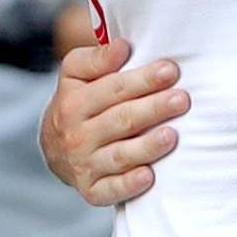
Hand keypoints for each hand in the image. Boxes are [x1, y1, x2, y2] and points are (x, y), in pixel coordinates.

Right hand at [39, 37, 187, 204]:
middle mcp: (76, 134)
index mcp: (73, 101)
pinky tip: (149, 176)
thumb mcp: (75, 73)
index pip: (113, 89)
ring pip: (120, 155)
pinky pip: (112, 190)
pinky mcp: (92, 191)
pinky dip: (129, 184)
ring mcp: (84, 164)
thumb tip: (122, 46)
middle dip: (153, 109)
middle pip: (121, 120)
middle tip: (182, 100)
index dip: (143, 79)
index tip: (171, 70)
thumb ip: (97, 58)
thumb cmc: (77, 102)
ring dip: (147, 146)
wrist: (54, 147)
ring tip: (172, 135)